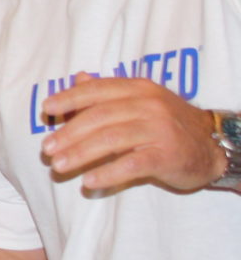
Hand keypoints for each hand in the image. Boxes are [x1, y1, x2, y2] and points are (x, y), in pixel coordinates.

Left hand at [38, 73, 224, 193]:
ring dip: (80, 154)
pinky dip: (108, 173)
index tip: (47, 110)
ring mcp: (159, 130)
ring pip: (111, 140)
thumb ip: (109, 92)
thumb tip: (78, 78)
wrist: (212, 145)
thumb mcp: (141, 101)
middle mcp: (149, 105)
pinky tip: (89, 181)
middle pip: (99, 117)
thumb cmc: (167, 124)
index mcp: (138, 89)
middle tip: (47, 149)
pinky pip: (132, 164)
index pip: (97, 91)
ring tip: (58, 167)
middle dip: (69, 134)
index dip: (69, 99)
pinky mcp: (167, 155)